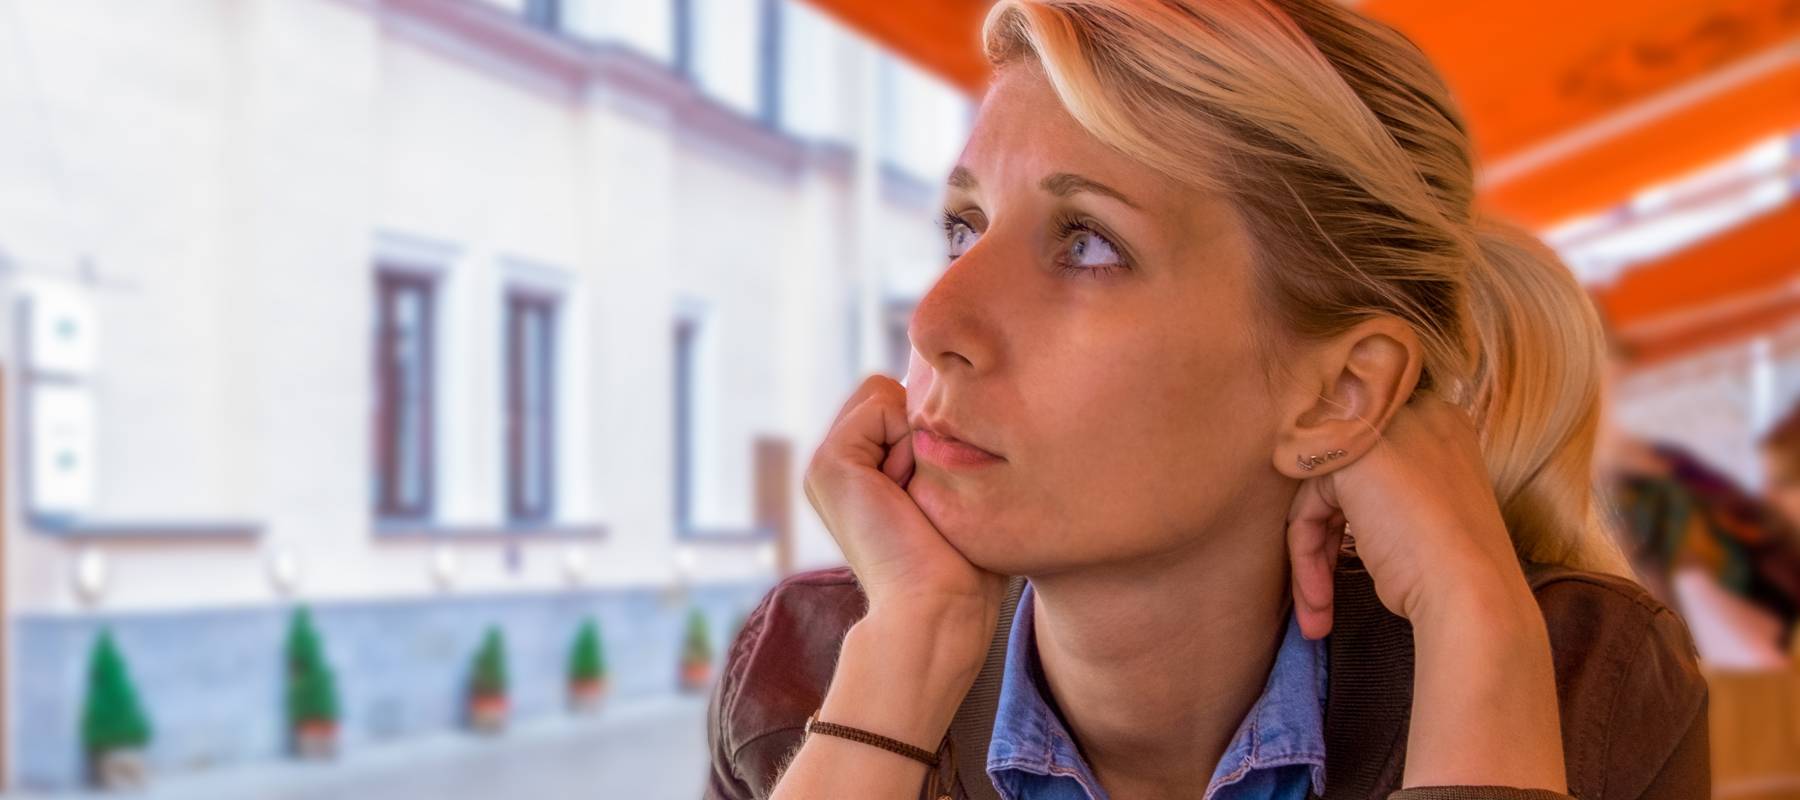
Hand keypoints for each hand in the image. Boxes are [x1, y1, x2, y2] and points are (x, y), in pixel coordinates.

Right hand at [804, 374, 1006, 634]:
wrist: (937, 610)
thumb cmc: (964, 565)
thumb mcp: (954, 492)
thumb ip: (941, 444)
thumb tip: (953, 398)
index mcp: (858, 471)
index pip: (896, 399)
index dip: (932, 429)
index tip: (936, 493)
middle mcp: (837, 465)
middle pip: (888, 389)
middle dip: (922, 427)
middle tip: (924, 495)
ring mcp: (825, 463)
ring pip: (884, 391)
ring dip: (916, 435)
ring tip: (914, 495)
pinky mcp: (828, 464)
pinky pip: (880, 403)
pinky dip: (907, 440)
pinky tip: (904, 493)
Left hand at [1283, 393, 1565, 790]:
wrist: (1474, 607)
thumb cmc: (1457, 587)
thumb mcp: (1416, 532)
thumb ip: (1386, 500)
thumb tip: (1342, 511)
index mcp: (1445, 426)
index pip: (1366, 439)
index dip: (1343, 501)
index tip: (1351, 554)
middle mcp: (1424, 414)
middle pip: (1333, 458)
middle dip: (1317, 526)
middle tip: (1318, 590)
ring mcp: (1393, 426)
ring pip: (1314, 479)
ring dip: (1308, 550)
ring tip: (1316, 607)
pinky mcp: (1360, 447)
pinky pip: (1304, 491)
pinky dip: (1304, 551)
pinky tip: (1320, 606)